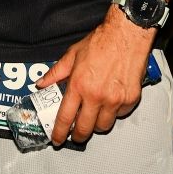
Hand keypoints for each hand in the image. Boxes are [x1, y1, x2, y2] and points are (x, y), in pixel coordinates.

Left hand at [37, 13, 154, 144]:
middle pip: (85, 128)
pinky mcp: (130, 99)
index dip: (59, 132)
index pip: (65, 117)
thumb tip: (42, 84)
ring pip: (104, 126)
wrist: (126, 34)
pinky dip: (114, 112)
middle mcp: (96, 96)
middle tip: (76, 134)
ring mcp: (115, 99)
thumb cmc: (100, 42)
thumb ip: (56, 73)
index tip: (57, 139)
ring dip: (97, 125)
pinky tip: (110, 101)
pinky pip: (120, 115)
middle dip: (78, 135)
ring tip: (94, 116)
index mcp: (79, 85)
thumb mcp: (72, 55)